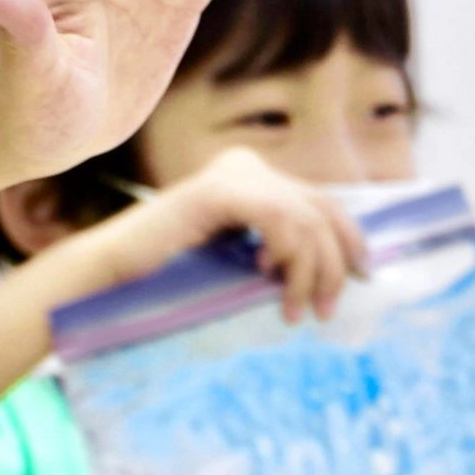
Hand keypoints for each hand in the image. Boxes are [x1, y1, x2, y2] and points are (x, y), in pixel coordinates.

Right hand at [62, 149, 367, 324]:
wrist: (111, 278)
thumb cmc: (168, 278)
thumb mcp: (238, 258)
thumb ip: (277, 248)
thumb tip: (338, 268)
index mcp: (251, 175)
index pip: (322, 200)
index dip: (350, 238)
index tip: (364, 275)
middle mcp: (245, 165)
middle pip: (322, 207)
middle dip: (336, 261)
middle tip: (330, 306)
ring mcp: (231, 175)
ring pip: (306, 219)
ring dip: (310, 271)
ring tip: (295, 309)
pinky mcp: (218, 192)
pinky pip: (279, 219)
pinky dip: (285, 252)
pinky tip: (264, 274)